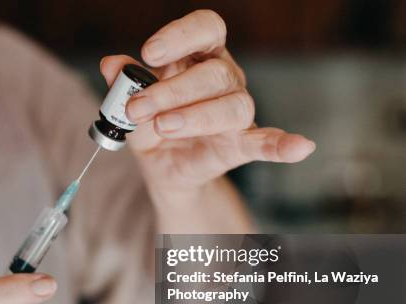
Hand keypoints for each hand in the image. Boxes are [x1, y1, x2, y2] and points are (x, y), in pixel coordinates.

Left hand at [100, 10, 315, 196]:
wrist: (161, 166)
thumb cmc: (149, 124)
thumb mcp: (128, 102)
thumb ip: (123, 83)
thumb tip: (110, 64)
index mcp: (198, 57)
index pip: (205, 28)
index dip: (180, 35)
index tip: (149, 53)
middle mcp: (224, 78)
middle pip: (212, 72)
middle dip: (170, 90)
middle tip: (137, 108)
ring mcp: (236, 112)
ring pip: (232, 105)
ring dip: (195, 116)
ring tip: (163, 127)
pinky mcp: (240, 144)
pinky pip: (268, 142)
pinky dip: (283, 145)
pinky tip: (301, 146)